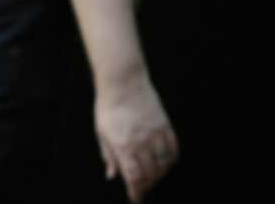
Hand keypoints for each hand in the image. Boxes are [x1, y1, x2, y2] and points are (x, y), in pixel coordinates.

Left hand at [95, 74, 178, 201]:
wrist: (123, 82)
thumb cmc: (108, 107)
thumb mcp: (101, 131)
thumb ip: (108, 155)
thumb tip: (111, 175)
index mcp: (123, 145)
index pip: (133, 178)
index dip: (136, 192)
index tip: (135, 199)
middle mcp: (141, 142)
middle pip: (150, 174)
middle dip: (146, 185)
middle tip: (141, 187)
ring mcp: (155, 134)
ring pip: (163, 164)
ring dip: (159, 174)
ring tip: (152, 176)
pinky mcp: (165, 126)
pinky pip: (173, 149)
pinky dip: (170, 160)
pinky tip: (164, 162)